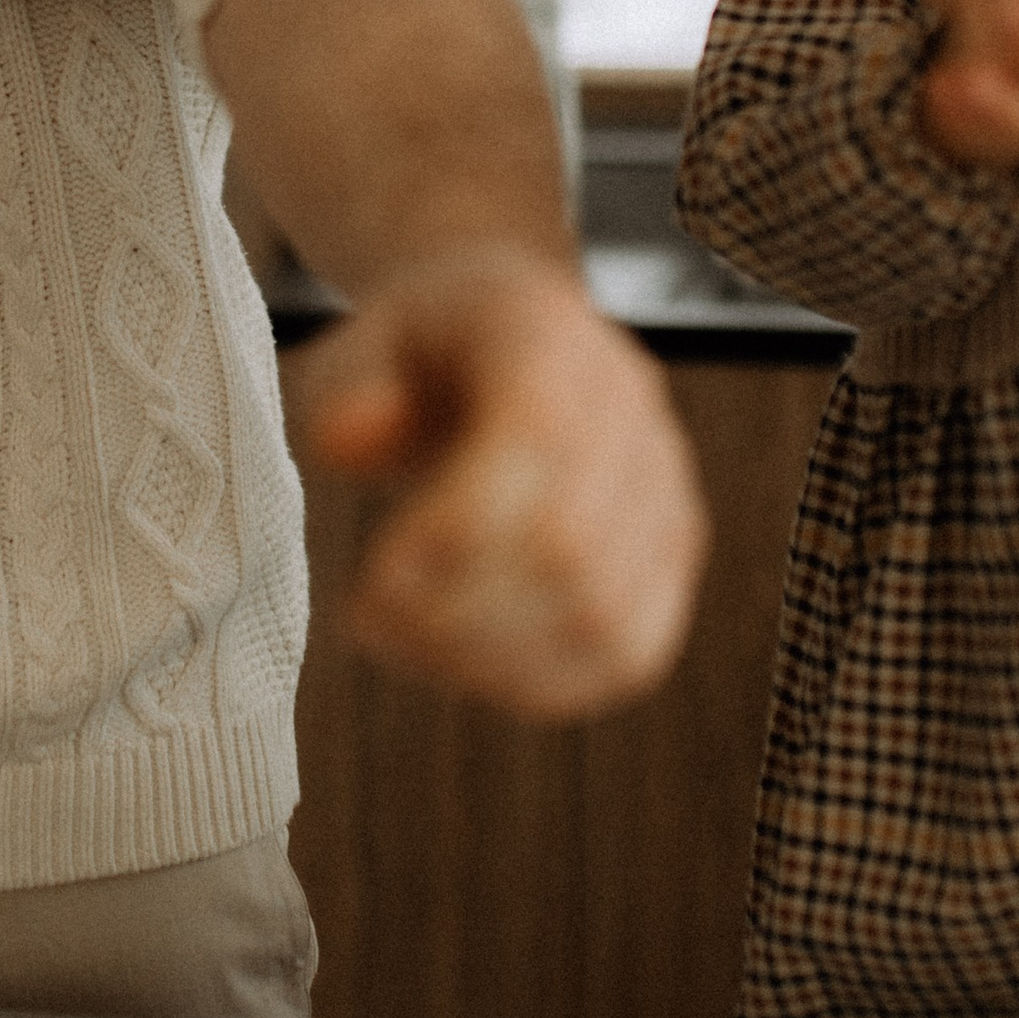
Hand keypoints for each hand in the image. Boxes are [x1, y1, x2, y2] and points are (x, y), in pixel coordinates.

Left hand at [295, 248, 707, 718]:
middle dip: (456, 610)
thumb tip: (347, 437)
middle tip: (369, 617)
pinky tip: (459, 663)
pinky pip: (627, 654)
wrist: (495, 342)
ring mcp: (665, 487)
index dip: (454, 529)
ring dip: (488, 657)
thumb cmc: (413, 357)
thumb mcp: (357, 345)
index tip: (370, 577)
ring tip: (403, 641)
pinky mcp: (672, 557)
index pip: (537, 440)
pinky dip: (537, 683)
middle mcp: (630, 408)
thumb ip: (346, 387)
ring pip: (605, 617)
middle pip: (572, 545)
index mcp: (548, 334)